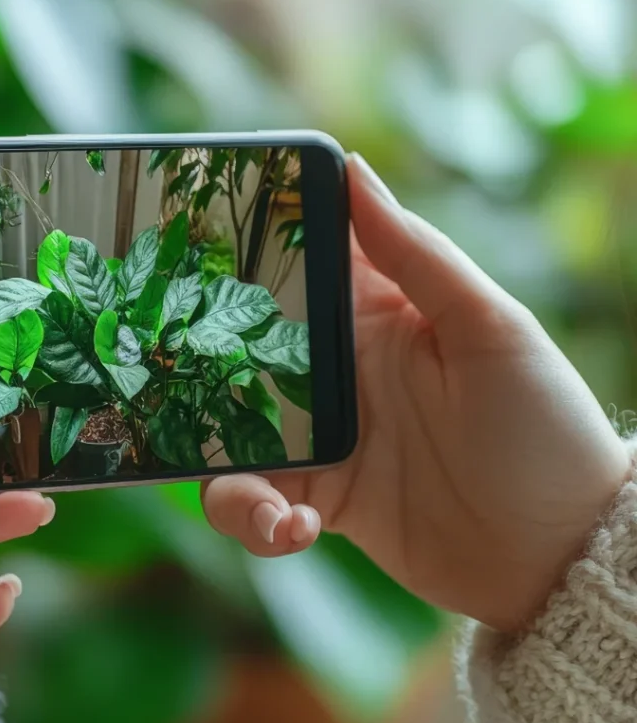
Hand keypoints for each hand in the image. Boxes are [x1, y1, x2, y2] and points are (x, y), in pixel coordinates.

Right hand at [203, 155, 630, 631]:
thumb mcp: (490, 328)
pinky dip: (256, 521)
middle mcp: (334, 372)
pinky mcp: (317, 499)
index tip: (189, 242)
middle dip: (195, 363)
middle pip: (236, 352)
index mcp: (375, 316)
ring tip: (264, 500)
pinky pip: (255, 502)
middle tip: (166, 374)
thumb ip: (417, 254)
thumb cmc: (542, 428)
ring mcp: (319, 437)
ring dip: (221, 465)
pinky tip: (295, 530)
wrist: (556, 553)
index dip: (241, 249)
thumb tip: (353, 169)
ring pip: (227, 433)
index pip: (294, 267)